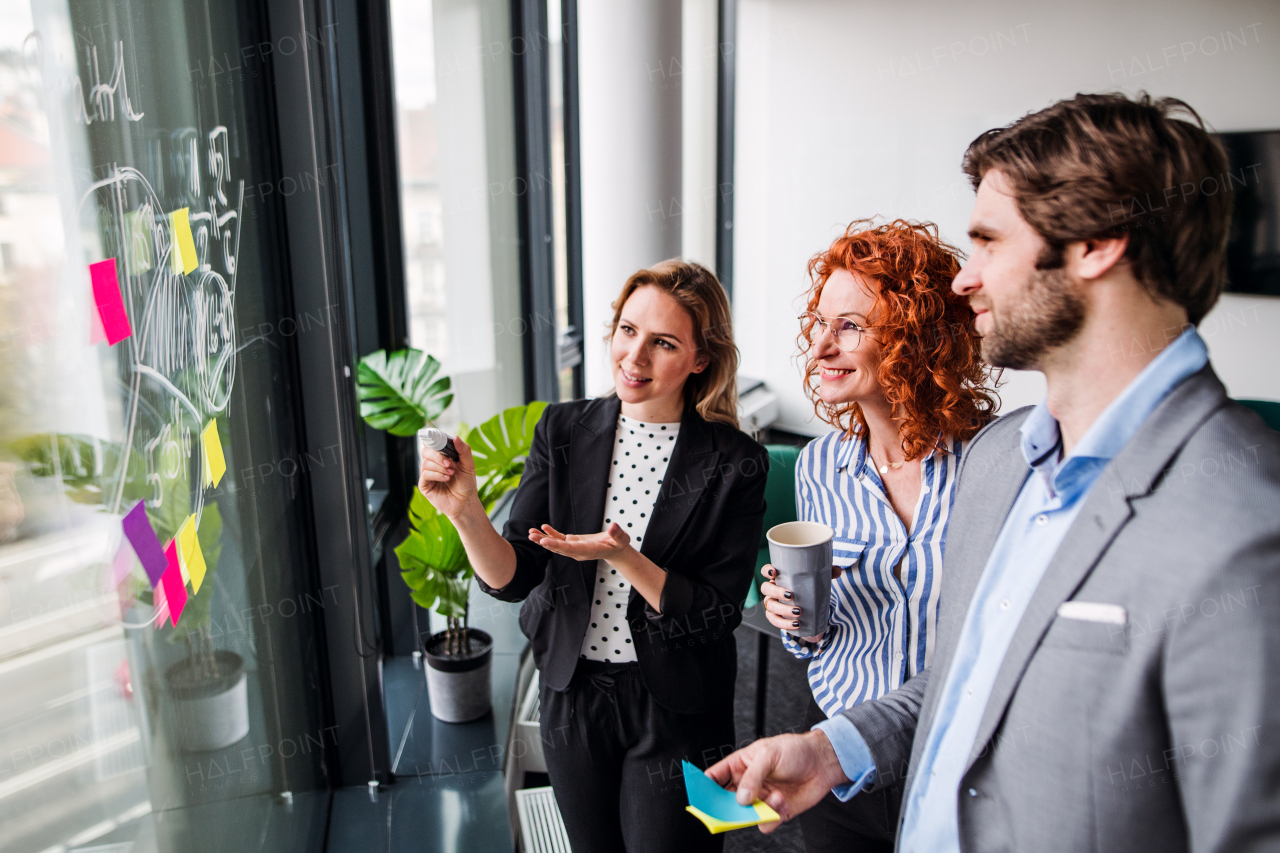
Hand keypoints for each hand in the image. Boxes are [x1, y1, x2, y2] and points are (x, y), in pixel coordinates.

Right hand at [417, 435, 479, 519]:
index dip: (434, 439)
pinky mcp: (424, 485)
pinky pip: (425, 474)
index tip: (439, 439)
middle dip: (437, 455)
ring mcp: (428, 474)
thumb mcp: (468, 465)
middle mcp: (433, 463)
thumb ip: (464, 450)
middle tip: (449, 463)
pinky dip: (436, 475)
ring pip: (425, 463)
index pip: (433, 443)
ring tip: (451, 474)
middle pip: (425, 451)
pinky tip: (446, 479)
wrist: (466, 502)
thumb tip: (455, 437)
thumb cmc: (466, 483)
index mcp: (442, 456)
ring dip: (439, 467)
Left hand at [529, 522, 631, 561]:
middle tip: (532, 536)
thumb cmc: (619, 545)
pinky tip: (543, 527)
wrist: (615, 551)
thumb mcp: (621, 539)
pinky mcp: (573, 543)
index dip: (556, 546)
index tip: (544, 541)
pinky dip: (551, 534)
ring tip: (531, 533)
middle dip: (545, 542)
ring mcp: (574, 548)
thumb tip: (614, 526)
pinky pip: (560, 539)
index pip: (569, 549)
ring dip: (543, 539)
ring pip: (556, 545)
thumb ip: (618, 534)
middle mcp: (578, 552)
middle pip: (558, 548)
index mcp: (588, 551)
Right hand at [705, 730, 849, 830]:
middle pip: (725, 802)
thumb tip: (741, 798)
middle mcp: (747, 785)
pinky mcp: (775, 812)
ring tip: (769, 797)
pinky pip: (765, 823)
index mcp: (740, 765)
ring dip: (752, 812)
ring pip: (744, 816)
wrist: (823, 762)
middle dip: (723, 809)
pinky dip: (771, 816)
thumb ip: (752, 776)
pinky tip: (780, 800)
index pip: (715, 777)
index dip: (704, 786)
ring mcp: (760, 800)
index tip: (699, 796)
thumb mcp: (769, 754)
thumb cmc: (795, 750)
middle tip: (725, 811)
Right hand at [759, 564, 840, 641]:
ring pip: (770, 606)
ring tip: (798, 612)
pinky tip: (796, 624)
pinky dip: (784, 624)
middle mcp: (772, 590)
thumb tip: (838, 570)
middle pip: (766, 589)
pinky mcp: (776, 616)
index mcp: (779, 577)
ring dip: (783, 610)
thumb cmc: (806, 588)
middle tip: (791, 595)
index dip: (767, 571)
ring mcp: (772, 603)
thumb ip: (826, 573)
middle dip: (776, 592)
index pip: (766, 571)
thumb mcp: (816, 579)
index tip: (774, 572)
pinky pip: (775, 621)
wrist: (806, 607)